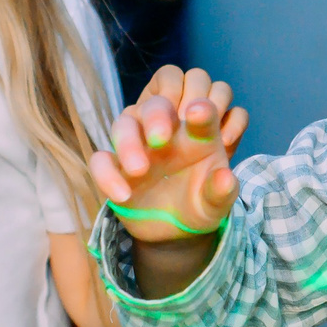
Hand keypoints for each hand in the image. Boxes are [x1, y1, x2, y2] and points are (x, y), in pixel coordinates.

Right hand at [89, 65, 250, 242]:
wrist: (176, 230)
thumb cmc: (199, 203)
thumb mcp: (216, 203)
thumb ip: (222, 191)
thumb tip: (225, 177)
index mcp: (198, 130)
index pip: (199, 97)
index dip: (199, 96)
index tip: (199, 111)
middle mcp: (166, 129)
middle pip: (158, 101)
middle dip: (158, 114)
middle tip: (161, 139)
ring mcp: (137, 144)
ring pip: (124, 122)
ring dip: (128, 142)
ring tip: (140, 170)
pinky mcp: (114, 166)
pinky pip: (100, 160)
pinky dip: (108, 175)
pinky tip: (123, 195)